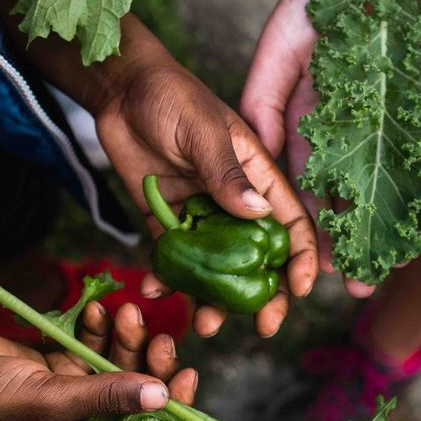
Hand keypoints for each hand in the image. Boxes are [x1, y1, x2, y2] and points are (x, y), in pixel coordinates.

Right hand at [0, 300, 197, 420]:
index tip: (188, 377)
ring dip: (124, 340)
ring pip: (114, 365)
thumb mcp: (47, 401)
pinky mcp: (53, 365)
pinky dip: (97, 328)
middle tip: (159, 337)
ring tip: (126, 313)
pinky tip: (99, 310)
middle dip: (148, 364)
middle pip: (133, 396)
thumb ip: (104, 396)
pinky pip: (88, 345)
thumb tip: (162, 396)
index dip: (168, 409)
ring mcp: (67, 392)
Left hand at [94, 46, 315, 337]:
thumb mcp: (203, 131)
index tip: (298, 291)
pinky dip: (168, 278)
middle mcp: (234, 201)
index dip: (300, 258)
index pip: (290, 223)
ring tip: (205, 324)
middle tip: (265, 329)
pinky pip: (175, 258)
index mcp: (257, 176)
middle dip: (265, 296)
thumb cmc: (171, 97)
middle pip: (259, 257)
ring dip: (215, 298)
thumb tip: (258, 214)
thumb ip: (227, 173)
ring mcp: (202, 214)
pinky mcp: (168, 220)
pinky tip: (156, 290)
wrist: (120, 91)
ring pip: (218, 267)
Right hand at [240, 0, 419, 301]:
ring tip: (396, 260)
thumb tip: (259, 169)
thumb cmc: (310, 8)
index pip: (306, 193)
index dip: (309, 231)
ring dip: (393, 222)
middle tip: (357, 285)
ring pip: (390, 183)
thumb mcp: (272, 61)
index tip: (312, 269)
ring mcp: (385, 122)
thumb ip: (261, 113)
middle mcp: (347, 135)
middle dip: (354, 241)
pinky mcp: (420, 105)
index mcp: (308, 132)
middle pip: (350, 198)